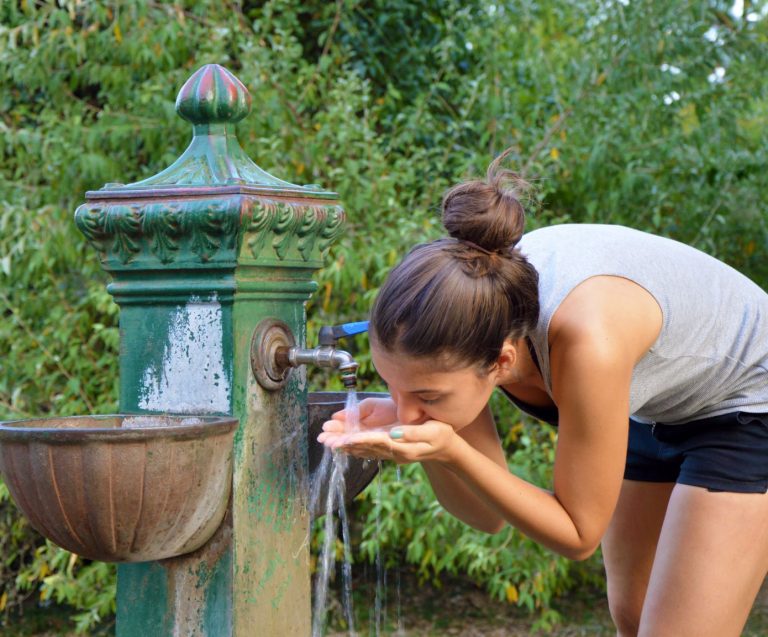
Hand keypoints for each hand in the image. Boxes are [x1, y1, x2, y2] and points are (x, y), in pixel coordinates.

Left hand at [319, 416, 459, 464]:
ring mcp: (392, 454)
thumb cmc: (442, 435)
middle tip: (325, 441)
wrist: (447, 449)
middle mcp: (394, 452)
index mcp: (403, 446)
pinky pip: (369, 450)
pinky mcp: (390, 451)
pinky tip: (343, 445)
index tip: (345, 438)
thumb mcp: (433, 432)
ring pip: (364, 450)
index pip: (378, 442)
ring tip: (327, 443)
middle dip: (345, 444)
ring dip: (345, 447)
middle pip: (365, 448)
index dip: (361, 439)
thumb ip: (414, 433)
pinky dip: (354, 447)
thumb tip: (394, 433)